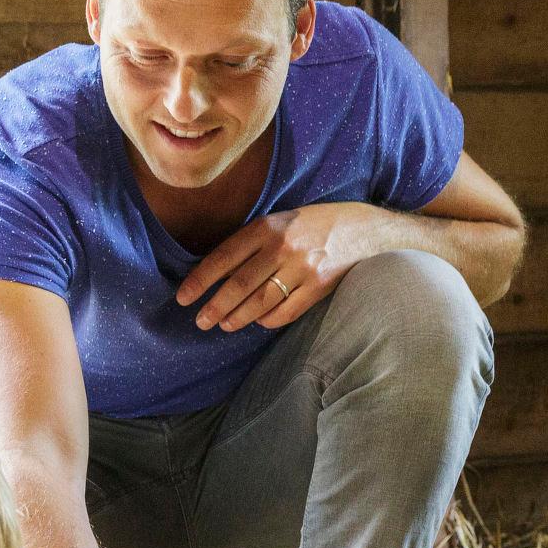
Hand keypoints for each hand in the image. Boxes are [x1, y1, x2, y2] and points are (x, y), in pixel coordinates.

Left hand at [178, 202, 374, 332]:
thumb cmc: (316, 225)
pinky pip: (285, 311)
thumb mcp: (282, 221)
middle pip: (239, 284)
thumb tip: (218, 272)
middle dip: (214, 306)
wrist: (364, 229)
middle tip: (200, 321)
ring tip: (223, 325)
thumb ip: (253, 242)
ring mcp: (302, 268)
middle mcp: (283, 246)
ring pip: (260, 301)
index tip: (184, 297)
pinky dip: (268, 320)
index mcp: (267, 227)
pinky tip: (258, 323)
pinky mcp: (319, 287)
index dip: (201, 280)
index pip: (224, 257)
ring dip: (237, 317)